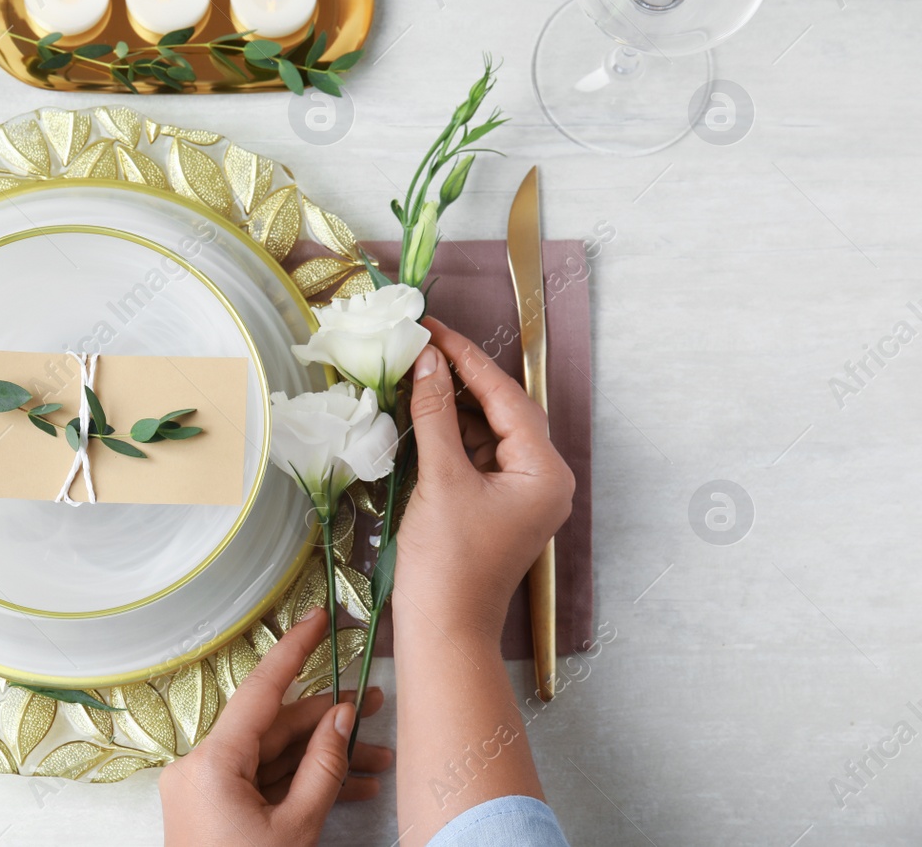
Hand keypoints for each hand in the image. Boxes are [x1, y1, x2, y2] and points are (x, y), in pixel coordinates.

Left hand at [158, 607, 393, 846]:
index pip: (262, 691)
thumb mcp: (297, 828)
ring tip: (380, 759)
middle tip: (379, 708)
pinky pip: (262, 784)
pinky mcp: (215, 811)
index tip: (320, 618)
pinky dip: (302, 783)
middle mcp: (200, 768)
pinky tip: (354, 787)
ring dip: (325, 757)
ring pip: (273, 758)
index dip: (295, 651)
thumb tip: (343, 717)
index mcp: (211, 763)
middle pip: (274, 728)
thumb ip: (323, 768)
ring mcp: (206, 790)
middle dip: (329, 721)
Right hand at [392, 318, 574, 640]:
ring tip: (414, 373)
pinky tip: (420, 414)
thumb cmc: (448, 563)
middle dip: (461, 377)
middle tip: (421, 345)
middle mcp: (543, 479)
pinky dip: (450, 434)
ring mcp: (522, 494)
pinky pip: (478, 455)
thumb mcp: (440, 479)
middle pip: (502, 409)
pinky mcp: (498, 506)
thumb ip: (434, 414)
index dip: (467, 358)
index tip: (432, 328)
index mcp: (544, 471)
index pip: (506, 396)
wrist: (444, 630)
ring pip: (488, 431)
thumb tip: (427, 361)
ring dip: (452, 404)